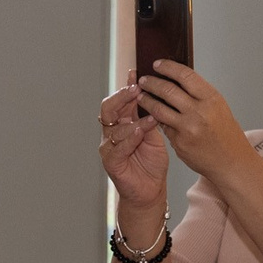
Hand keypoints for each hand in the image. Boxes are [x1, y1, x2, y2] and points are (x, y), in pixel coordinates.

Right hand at [98, 83, 169, 210]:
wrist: (150, 190)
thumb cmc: (152, 162)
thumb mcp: (153, 135)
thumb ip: (149, 117)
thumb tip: (154, 94)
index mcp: (122, 123)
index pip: (120, 100)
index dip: (127, 86)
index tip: (137, 72)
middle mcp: (112, 133)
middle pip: (109, 109)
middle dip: (122, 97)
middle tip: (136, 88)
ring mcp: (109, 148)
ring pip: (114, 127)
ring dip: (132, 119)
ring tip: (148, 113)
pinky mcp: (111, 162)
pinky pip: (118, 147)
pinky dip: (129, 138)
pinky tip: (139, 131)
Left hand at [133, 61, 249, 180]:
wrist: (232, 161)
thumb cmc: (225, 132)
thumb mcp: (217, 107)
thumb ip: (198, 94)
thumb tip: (174, 78)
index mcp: (211, 98)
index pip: (185, 75)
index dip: (168, 67)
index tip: (157, 64)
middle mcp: (199, 112)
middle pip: (168, 90)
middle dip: (151, 83)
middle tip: (143, 80)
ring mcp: (188, 128)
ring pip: (159, 109)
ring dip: (146, 101)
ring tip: (140, 96)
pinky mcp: (179, 142)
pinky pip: (163, 127)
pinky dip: (156, 120)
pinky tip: (151, 115)